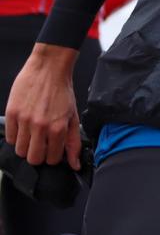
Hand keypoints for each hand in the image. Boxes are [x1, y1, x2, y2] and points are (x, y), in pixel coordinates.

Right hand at [4, 44, 82, 168]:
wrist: (49, 69)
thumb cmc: (62, 92)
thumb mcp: (73, 118)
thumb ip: (74, 143)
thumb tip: (75, 164)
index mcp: (58, 128)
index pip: (52, 159)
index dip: (53, 157)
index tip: (53, 150)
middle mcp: (40, 126)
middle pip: (33, 158)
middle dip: (38, 156)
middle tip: (42, 146)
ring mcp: (24, 120)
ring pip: (19, 150)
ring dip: (26, 147)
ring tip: (33, 136)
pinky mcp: (12, 113)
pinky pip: (9, 137)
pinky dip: (16, 137)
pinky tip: (24, 128)